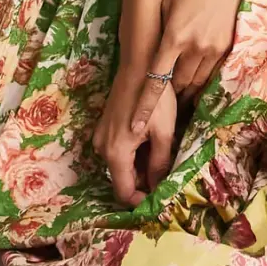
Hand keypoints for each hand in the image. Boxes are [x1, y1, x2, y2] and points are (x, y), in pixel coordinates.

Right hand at [92, 64, 177, 207]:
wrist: (140, 65)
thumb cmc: (155, 99)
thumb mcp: (163, 133)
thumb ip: (160, 163)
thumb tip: (158, 186)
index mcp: (116, 153)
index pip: (124, 192)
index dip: (141, 200)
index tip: (159, 197)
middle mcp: (102, 148)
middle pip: (121, 178)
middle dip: (143, 181)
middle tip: (165, 174)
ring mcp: (101, 135)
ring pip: (120, 163)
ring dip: (139, 165)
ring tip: (161, 154)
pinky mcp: (104, 125)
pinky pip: (118, 148)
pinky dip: (133, 152)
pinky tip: (150, 141)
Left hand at [129, 0, 250, 134]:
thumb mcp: (167, 4)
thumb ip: (159, 33)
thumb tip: (150, 55)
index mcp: (174, 36)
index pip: (155, 80)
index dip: (145, 106)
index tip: (135, 127)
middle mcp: (193, 47)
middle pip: (177, 86)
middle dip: (167, 95)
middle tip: (158, 103)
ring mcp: (213, 49)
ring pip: (195, 83)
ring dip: (184, 91)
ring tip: (176, 96)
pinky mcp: (226, 48)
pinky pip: (210, 74)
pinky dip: (200, 79)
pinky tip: (195, 78)